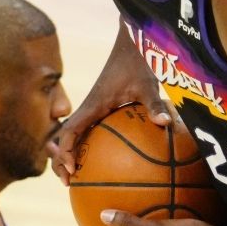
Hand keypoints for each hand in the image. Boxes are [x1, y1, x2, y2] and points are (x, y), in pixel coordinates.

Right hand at [49, 27, 173, 185]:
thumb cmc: (138, 62)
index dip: (65, 151)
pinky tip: (107, 161)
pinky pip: (90, 130)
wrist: (131, 43)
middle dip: (60, 159)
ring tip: (78, 177)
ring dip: (70, 154)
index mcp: (93, 105)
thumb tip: (165, 124)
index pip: (69, 130)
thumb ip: (154, 104)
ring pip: (74, 135)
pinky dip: (88, 146)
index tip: (72, 168)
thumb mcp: (147, 84)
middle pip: (64, 137)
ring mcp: (93, 108)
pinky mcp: (102, 107)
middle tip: (69, 182)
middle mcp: (88, 108)